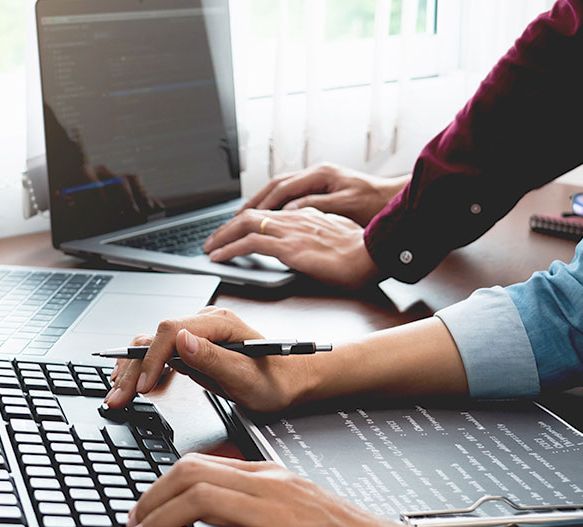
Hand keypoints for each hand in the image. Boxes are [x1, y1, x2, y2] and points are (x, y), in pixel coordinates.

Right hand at [104, 307, 315, 411]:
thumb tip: (181, 340)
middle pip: (154, 337)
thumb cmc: (277, 379)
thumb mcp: (248, 376)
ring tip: (116, 395)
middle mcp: (203, 323)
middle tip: (118, 398)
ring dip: (131, 369)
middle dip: (133, 368)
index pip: (170, 330)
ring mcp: (195, 335)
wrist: (290, 382)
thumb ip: (213, 358)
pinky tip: (128, 383)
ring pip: (150, 345)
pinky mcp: (190, 349)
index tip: (144, 386)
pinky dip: (140, 369)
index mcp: (218, 323)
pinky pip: (158, 354)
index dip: (152, 358)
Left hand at [125, 454, 582, 526]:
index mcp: (270, 476)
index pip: (200, 463)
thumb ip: (257, 501)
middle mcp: (268, 488)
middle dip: (150, 500)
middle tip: (131, 526)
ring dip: (156, 524)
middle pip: (190, 476)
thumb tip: (211, 509)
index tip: (142, 506)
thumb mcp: (297, 507)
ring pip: (196, 502)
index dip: (160, 483)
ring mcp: (273, 517)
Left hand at [202, 208, 380, 287]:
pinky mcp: (289, 247)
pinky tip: (219, 257)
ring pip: (245, 224)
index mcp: (305, 215)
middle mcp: (294, 217)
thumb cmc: (361, 251)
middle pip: (251, 214)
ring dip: (222, 236)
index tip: (233, 231)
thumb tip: (310, 244)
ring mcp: (290, 230)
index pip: (268, 213)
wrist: (372, 254)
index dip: (246, 221)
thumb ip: (318, 236)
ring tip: (209, 248)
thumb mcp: (336, 237)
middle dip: (227, 227)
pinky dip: (230, 248)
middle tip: (212, 240)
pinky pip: (250, 243)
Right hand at [243, 163, 407, 224]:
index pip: (281, 189)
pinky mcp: (323, 189)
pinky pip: (291, 195)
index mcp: (321, 175)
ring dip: (262, 203)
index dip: (261, 205)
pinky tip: (269, 217)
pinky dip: (276, 205)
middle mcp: (317, 173)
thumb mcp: (345, 206)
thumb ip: (315, 206)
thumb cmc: (376, 204)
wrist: (397, 200)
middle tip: (235, 219)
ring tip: (245, 218)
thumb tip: (288, 210)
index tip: (245, 218)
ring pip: (281, 189)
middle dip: (254, 203)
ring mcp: (320, 180)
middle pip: (276, 185)